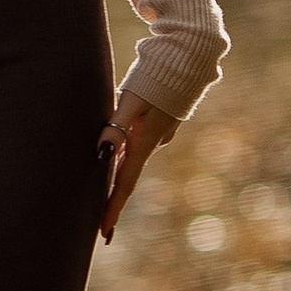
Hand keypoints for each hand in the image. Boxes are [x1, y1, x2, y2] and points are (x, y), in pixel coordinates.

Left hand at [99, 90, 175, 242]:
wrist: (189, 58)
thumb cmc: (156, 76)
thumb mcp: (131, 100)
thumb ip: (116, 127)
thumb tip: (101, 155)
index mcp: (145, 141)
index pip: (125, 182)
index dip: (113, 207)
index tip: (104, 232)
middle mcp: (153, 142)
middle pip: (128, 177)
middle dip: (114, 201)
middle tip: (103, 229)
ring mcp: (159, 133)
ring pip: (133, 158)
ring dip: (119, 176)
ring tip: (103, 196)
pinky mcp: (159, 123)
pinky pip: (138, 143)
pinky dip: (126, 154)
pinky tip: (117, 154)